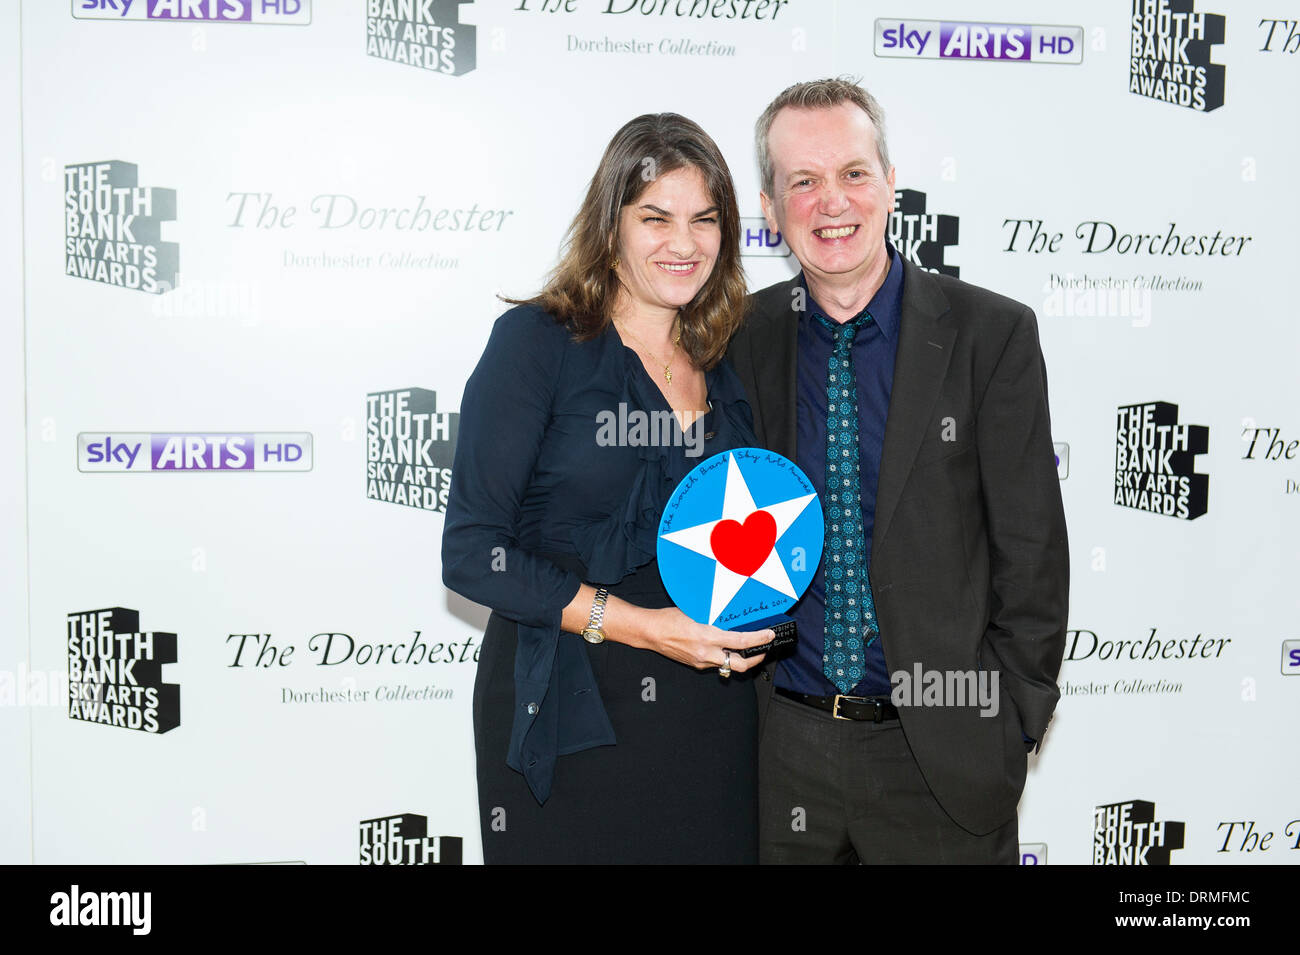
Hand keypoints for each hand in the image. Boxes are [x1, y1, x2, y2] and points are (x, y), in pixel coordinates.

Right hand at [639, 606, 769, 672]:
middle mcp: (706, 653)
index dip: (758, 639)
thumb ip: (715, 618)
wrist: (651, 632)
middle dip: (756, 659)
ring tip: (746, 649)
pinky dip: (724, 657)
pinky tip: (724, 649)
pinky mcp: (696, 665)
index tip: (769, 635)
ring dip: (739, 658)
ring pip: (728, 665)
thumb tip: (733, 617)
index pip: (741, 642)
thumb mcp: (696, 611)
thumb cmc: (669, 619)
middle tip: (763, 650)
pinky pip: (716, 664)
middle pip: (740, 665)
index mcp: (707, 637)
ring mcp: (701, 662)